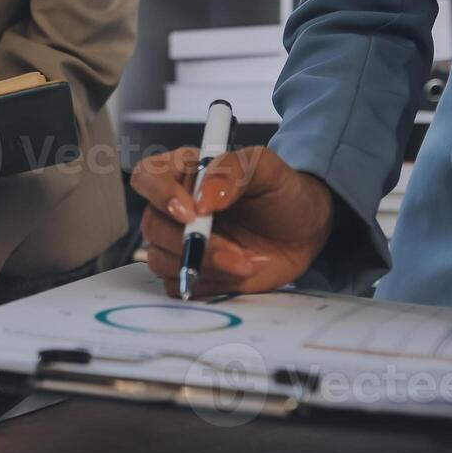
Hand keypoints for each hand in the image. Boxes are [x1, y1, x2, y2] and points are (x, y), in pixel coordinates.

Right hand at [131, 146, 334, 298]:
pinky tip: (237, 273)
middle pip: (152, 226)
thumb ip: (232, 170)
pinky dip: (208, 284)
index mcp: (184, 173)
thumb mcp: (266, 167)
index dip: (159, 195)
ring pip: (160, 259)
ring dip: (203, 266)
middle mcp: (175, 208)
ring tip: (245, 262)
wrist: (304, 230)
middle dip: (193, 243)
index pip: (147, 177)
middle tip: (234, 250)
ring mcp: (179, 242)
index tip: (190, 213)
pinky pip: (176, 284)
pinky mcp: (190, 271)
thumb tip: (204, 197)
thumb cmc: (282, 192)